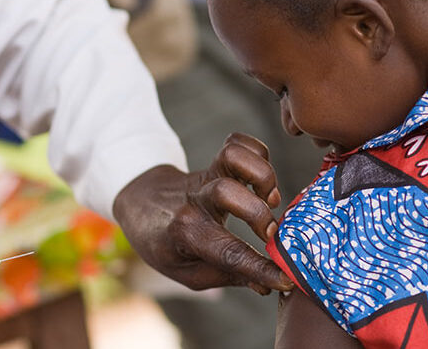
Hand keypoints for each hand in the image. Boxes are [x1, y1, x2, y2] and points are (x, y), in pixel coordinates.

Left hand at [113, 133, 294, 293]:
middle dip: (258, 214)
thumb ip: (227, 276)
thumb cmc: (165, 244)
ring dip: (262, 176)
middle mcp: (195, 201)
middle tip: (272, 234)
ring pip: (232, 157)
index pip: (228, 253)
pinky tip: (261, 180)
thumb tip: (267, 284)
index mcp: (185, 234)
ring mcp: (205, 177)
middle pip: (226, 192)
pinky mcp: (213, 161)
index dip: (261, 268)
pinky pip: (238, 142)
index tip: (287, 279)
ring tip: (270, 200)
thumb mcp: (188, 272)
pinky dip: (258, 154)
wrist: (139, 204)